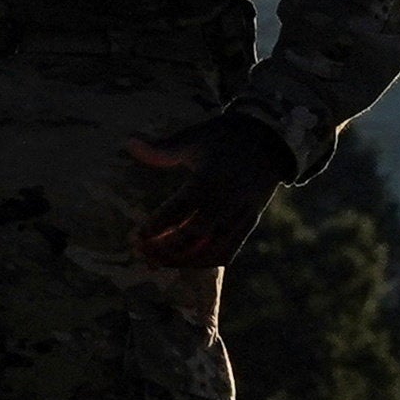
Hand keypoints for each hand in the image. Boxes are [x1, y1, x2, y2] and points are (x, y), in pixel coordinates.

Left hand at [125, 113, 292, 271]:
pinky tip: (188, 262)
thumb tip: (129, 142)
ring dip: (184, 260)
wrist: (269, 138)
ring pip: (211, 248)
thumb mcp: (194, 137)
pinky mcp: (250, 221)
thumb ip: (162, 148)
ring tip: (161, 262)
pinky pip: (229, 250)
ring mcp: (240, 214)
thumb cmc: (225, 137)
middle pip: (192, 236)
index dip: (156, 227)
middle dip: (165, 249)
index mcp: (208, 180)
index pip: (177, 211)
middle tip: (144, 253)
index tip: (137, 236)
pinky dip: (208, 261)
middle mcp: (225, 201)